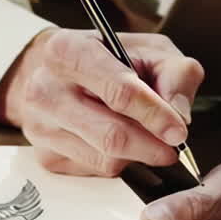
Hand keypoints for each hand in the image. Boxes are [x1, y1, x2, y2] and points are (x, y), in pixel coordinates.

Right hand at [0, 27, 203, 176]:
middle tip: (174, 147)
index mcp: (67, 50)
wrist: (58, 71)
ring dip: (137, 156)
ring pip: (104, 158)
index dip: (154, 114)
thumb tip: (179, 114)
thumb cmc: (108, 57)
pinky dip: (118, 162)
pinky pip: (93, 171)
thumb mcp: (149, 48)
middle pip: (111, 134)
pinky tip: (123, 143)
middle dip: (151, 145)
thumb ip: (174, 72)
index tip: (179, 131)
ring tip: (151, 140)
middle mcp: (45, 89)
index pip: (118, 91)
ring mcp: (41, 126)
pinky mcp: (45, 156)